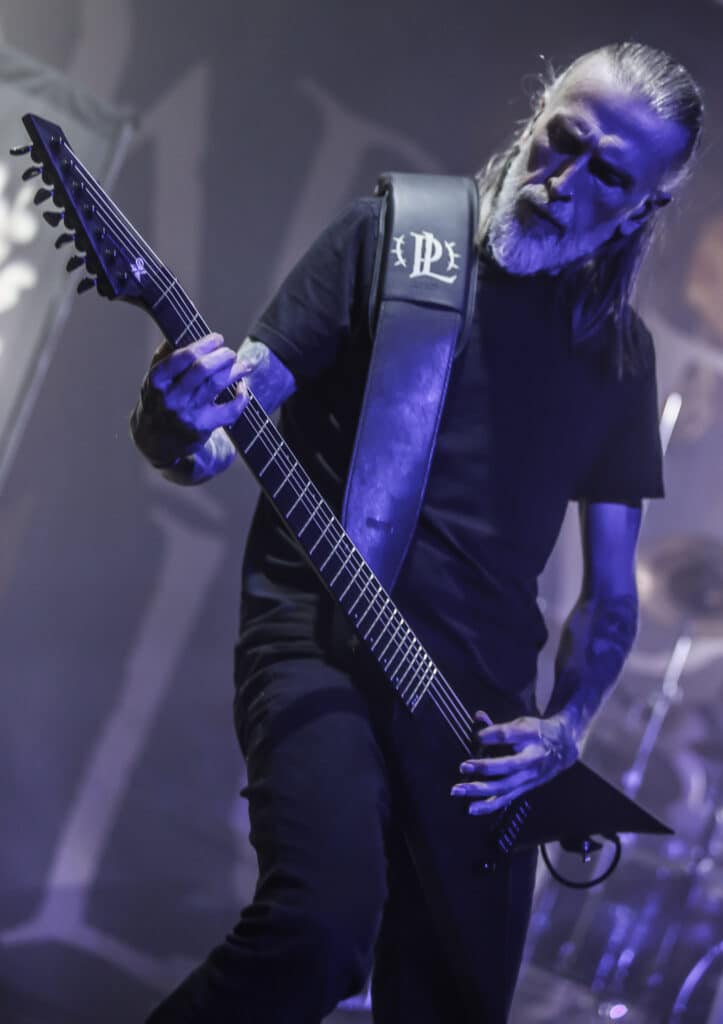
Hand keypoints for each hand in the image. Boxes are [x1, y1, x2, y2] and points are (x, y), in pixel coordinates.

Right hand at [130, 333, 250, 466]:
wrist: (154, 441)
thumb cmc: (158, 401)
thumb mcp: (154, 379)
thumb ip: (166, 355)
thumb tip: (184, 330)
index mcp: (157, 380)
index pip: (183, 356)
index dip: (205, 344)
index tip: (218, 339)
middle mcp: (171, 397)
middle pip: (203, 369)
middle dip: (223, 356)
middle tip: (231, 353)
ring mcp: (187, 413)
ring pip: (218, 384)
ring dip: (236, 371)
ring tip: (244, 365)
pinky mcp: (203, 428)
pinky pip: (230, 410)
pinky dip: (241, 396)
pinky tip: (242, 388)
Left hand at [450, 711, 579, 815]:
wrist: (564, 748)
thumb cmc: (536, 733)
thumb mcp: (522, 723)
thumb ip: (498, 724)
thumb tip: (477, 716)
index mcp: (530, 736)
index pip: (508, 735)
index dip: (491, 735)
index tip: (477, 736)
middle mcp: (531, 759)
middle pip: (507, 765)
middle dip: (484, 767)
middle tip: (463, 766)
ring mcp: (528, 777)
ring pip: (504, 786)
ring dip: (480, 789)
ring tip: (458, 790)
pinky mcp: (524, 788)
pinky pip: (505, 799)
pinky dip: (488, 805)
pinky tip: (471, 808)